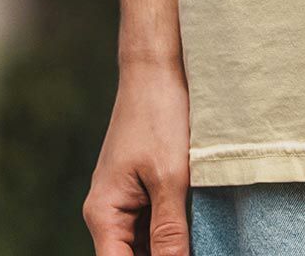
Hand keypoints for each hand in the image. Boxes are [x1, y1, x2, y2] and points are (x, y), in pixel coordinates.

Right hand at [83, 54, 192, 254]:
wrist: (156, 67)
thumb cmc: (159, 115)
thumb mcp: (171, 178)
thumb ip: (170, 232)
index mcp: (104, 214)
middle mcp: (108, 213)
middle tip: (197, 245)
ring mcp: (124, 200)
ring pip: (145, 243)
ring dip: (169, 245)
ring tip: (200, 237)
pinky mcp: (140, 188)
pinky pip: (153, 223)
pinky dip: (172, 229)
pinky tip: (198, 227)